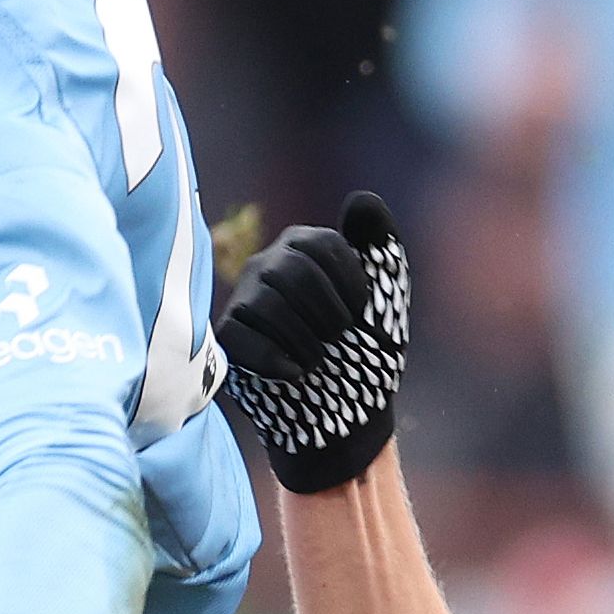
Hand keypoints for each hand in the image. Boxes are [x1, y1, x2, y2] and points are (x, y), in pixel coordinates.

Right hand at [214, 190, 410, 494]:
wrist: (348, 416)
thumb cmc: (368, 351)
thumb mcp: (387, 293)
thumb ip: (379, 241)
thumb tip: (362, 198)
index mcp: (303, 246)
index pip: (322, 246)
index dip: (352, 286)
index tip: (362, 314)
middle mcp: (266, 265)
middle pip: (291, 270)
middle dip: (328, 313)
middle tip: (340, 340)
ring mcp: (242, 301)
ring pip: (267, 304)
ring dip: (307, 342)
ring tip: (320, 360)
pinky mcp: (227, 340)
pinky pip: (242, 337)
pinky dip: (278, 362)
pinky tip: (296, 374)